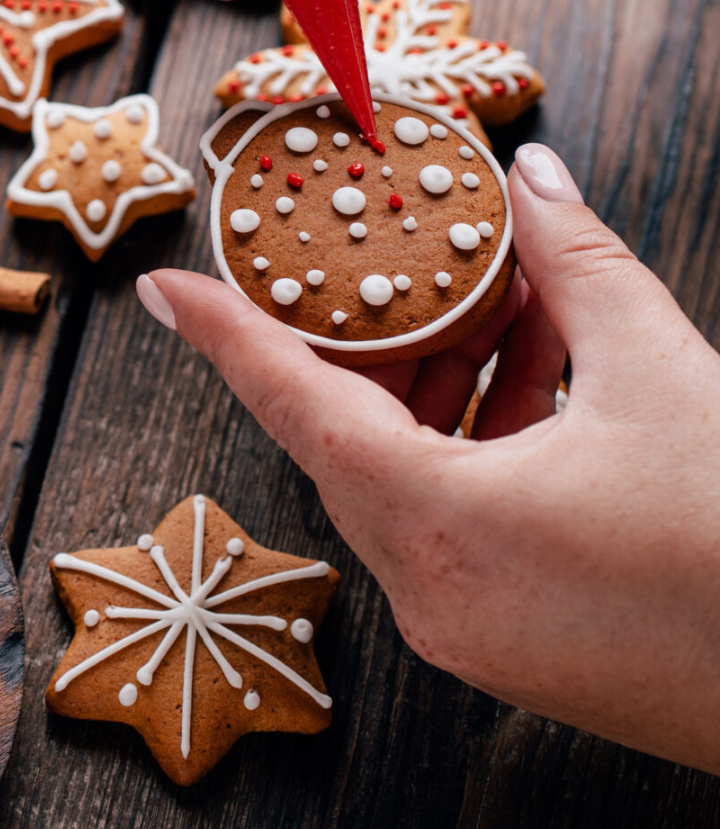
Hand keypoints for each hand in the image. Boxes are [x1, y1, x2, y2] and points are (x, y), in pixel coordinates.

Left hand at [137, 144, 719, 773]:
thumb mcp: (665, 376)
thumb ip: (578, 267)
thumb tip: (533, 181)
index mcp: (439, 524)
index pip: (294, 403)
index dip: (226, 333)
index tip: (163, 287)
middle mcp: (431, 591)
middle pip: (353, 437)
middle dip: (382, 337)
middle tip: (405, 258)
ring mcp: (471, 630)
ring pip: (410, 480)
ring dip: (446, 388)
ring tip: (508, 302)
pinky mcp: (515, 647)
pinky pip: (457, 525)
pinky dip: (478, 448)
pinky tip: (540, 376)